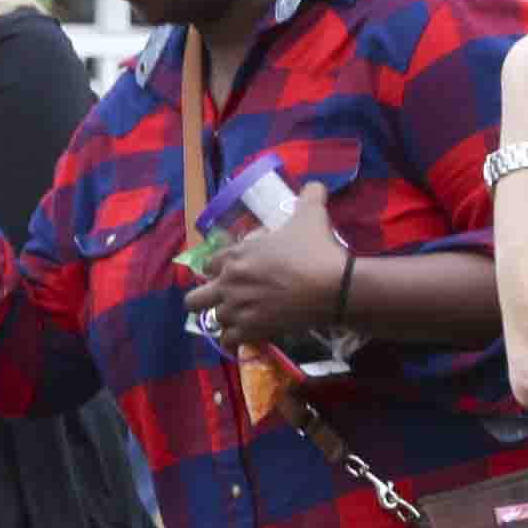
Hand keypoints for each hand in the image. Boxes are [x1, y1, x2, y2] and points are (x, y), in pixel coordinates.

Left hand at [190, 187, 349, 347]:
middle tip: (225, 299)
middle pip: (194, 299)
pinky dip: (234, 340)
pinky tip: (244, 336)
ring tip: (240, 318)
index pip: (208, 265)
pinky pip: (229, 341)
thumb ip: (308, 197)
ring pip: (213, 321)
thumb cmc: (316, 249)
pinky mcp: (251, 330)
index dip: (218, 269)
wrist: (334, 285)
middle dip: (206, 299)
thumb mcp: (310, 214)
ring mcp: (237, 309)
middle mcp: (228, 283)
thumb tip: (315, 185)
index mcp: (235, 256)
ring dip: (225, 320)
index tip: (231, 273)